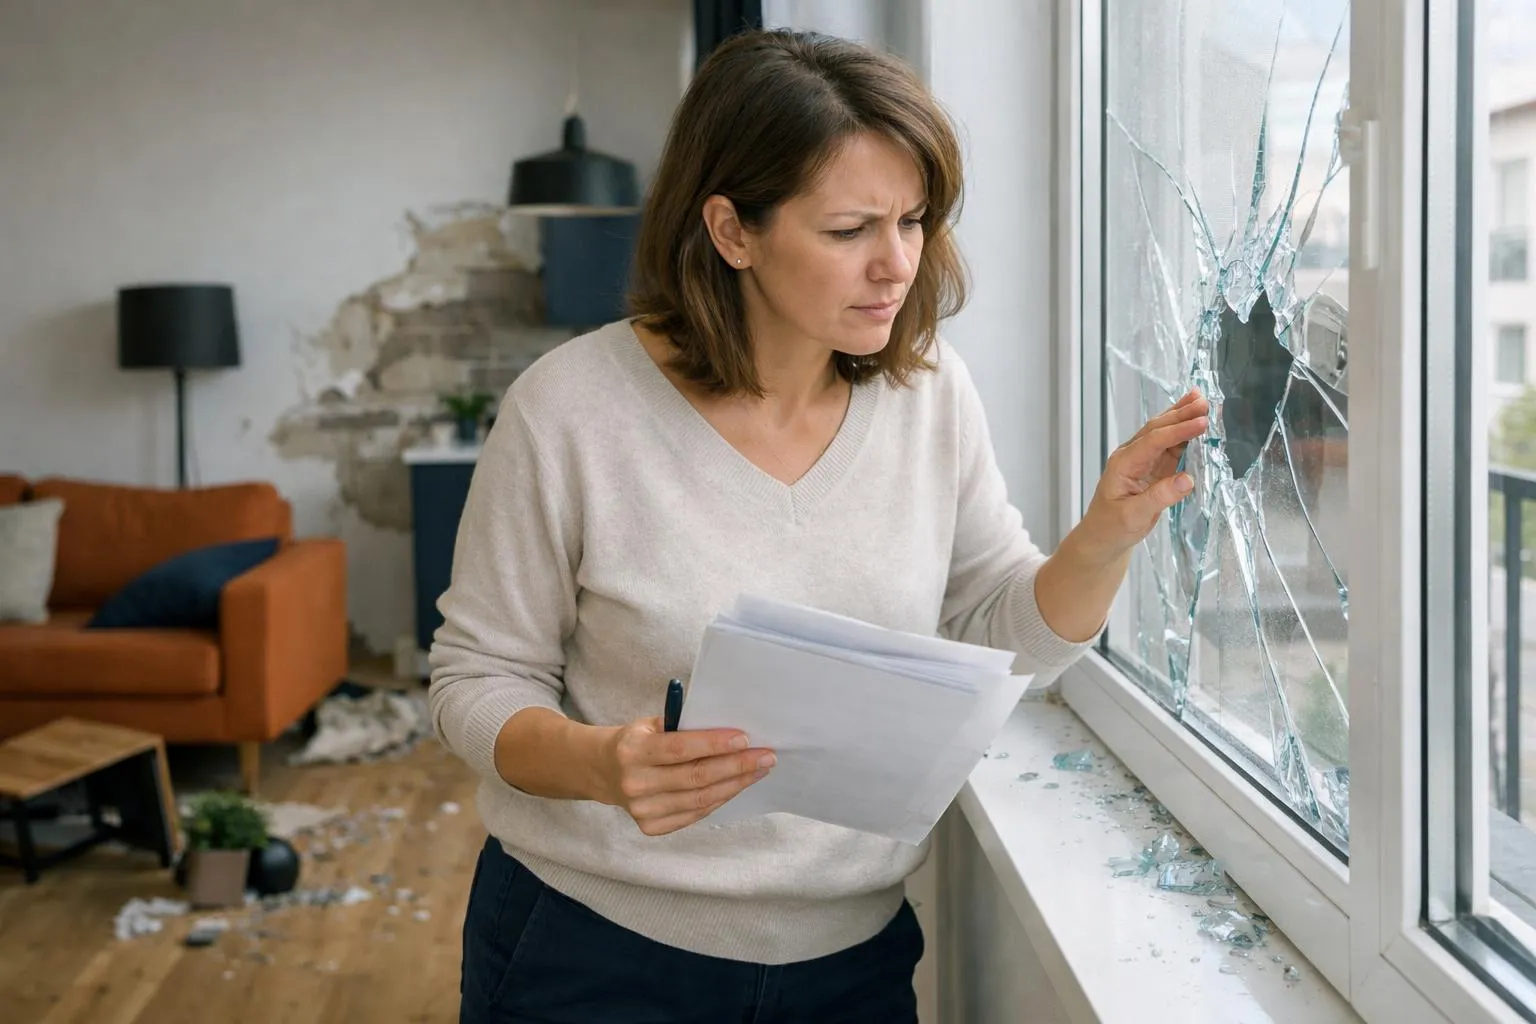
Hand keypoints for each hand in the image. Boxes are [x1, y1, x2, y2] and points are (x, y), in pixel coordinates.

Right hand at [597, 717, 775, 835]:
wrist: (604, 771)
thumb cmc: (638, 741)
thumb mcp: (651, 724)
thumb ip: (684, 726)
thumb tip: (731, 729)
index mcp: (632, 751)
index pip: (680, 749)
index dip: (714, 744)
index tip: (745, 738)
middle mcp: (635, 783)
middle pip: (696, 777)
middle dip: (736, 766)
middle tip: (766, 756)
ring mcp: (643, 810)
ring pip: (701, 799)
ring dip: (735, 784)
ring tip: (759, 770)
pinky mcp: (652, 827)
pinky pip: (696, 813)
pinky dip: (720, 798)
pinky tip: (737, 785)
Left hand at [1077, 389, 1209, 563]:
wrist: (1103, 538)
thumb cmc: (1112, 527)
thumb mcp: (1133, 516)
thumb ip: (1160, 497)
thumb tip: (1188, 480)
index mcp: (1124, 463)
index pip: (1153, 441)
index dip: (1178, 430)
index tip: (1201, 422)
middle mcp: (1132, 456)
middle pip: (1157, 429)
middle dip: (1181, 414)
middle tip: (1205, 402)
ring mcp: (1143, 460)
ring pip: (1164, 433)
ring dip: (1182, 417)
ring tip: (1201, 400)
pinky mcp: (1153, 468)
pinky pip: (1170, 446)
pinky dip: (1184, 433)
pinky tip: (1195, 422)